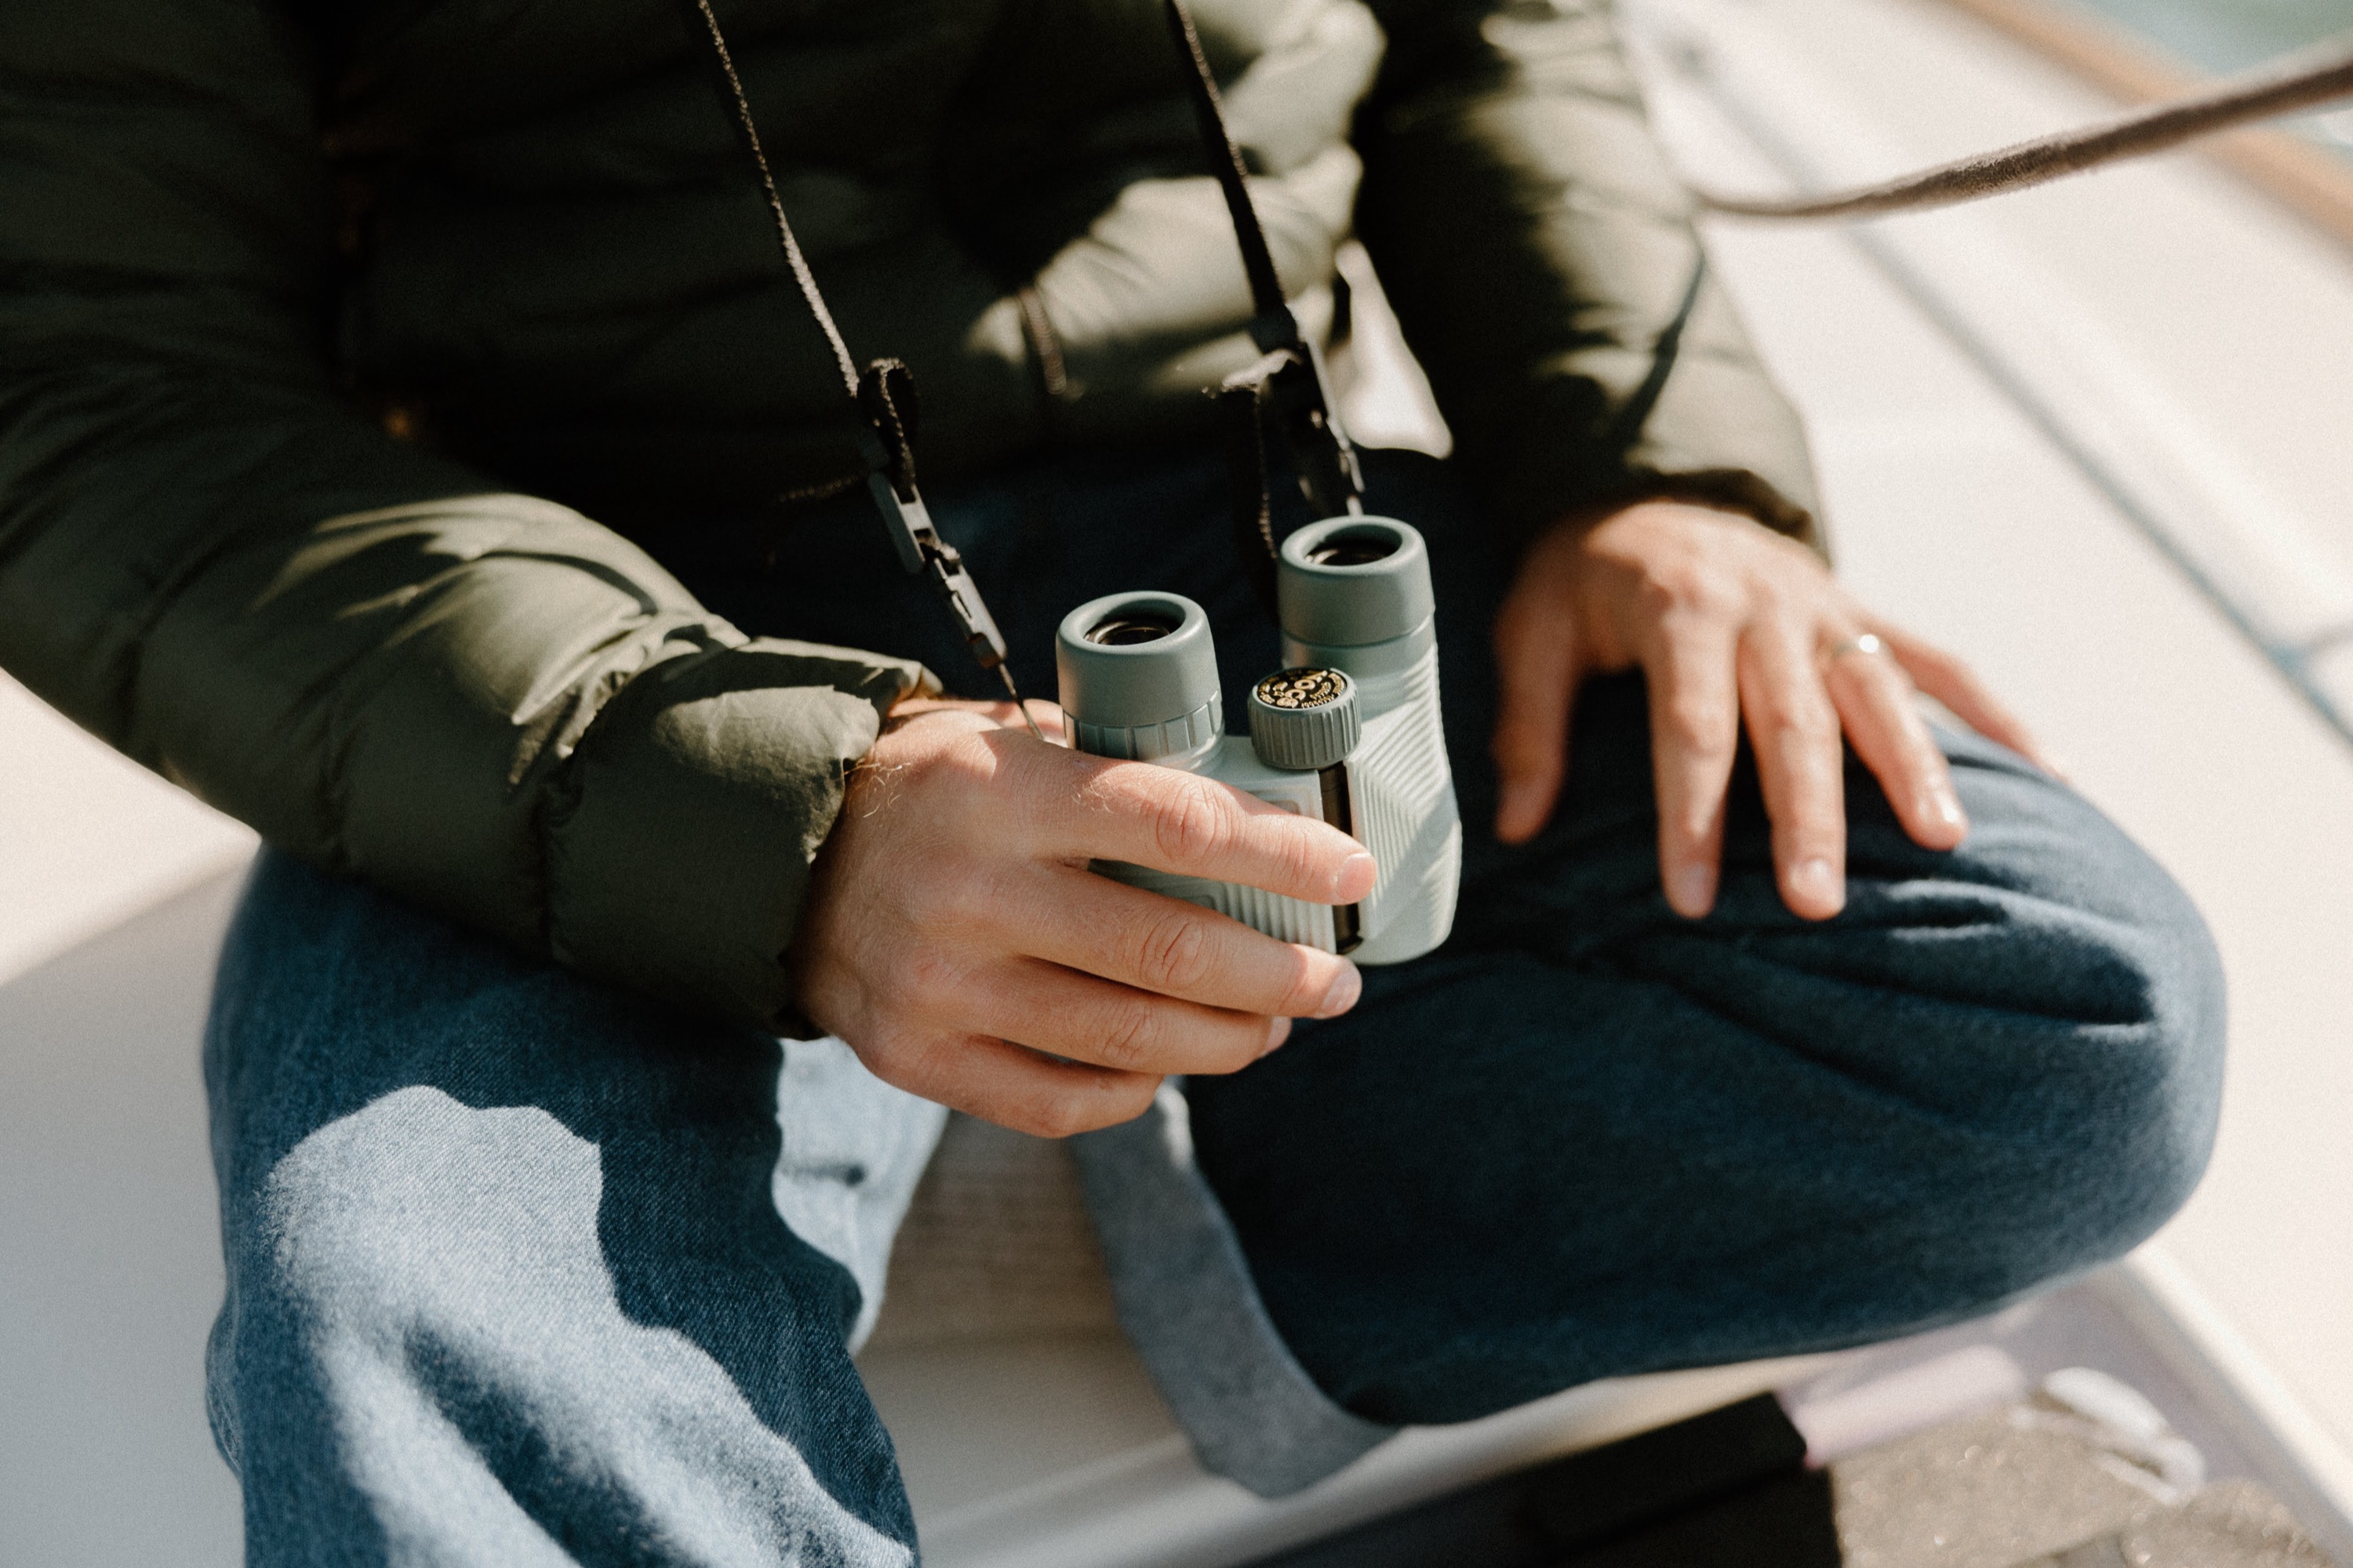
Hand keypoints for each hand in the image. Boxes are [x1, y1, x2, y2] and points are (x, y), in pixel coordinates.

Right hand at [788, 698, 1374, 1135]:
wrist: (778, 858)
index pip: (1177, 826)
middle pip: (1171, 952)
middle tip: (1337, 978)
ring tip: (1272, 1023)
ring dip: (1230, 1039)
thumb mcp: (1008, 737)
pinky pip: (1060, 1102)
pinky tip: (1172, 1065)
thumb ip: (1113, 767)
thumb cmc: (931, 789)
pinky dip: (1138, 1090)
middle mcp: (971, 892)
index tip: (1350, 873)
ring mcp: (939, 986)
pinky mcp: (915, 1057)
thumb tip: (1261, 813)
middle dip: (1283, 973)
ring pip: (1130, 1040)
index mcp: (1004, 794)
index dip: (1282, 855)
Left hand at [1489, 501, 2047, 919]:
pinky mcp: (1861, 616)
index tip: (1691, 898)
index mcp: (1679, 609)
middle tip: (1817, 904)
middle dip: (1809, 817)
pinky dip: (1995, 715)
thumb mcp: (1531, 630)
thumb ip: (1530, 725)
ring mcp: (1825, 608)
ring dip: (1914, 771)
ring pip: (1879, 693)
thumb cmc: (1583, 578)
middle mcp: (1765, 606)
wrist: (1645, 487)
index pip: (1690, 726)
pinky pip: (1939, 663)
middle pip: (1794, 723)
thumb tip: (1516, 827)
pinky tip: (2050, 775)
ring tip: (1944, 845)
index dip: (1691, 815)